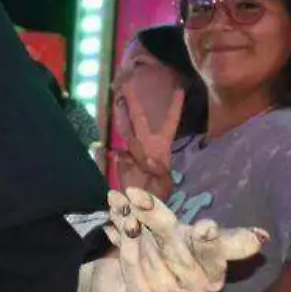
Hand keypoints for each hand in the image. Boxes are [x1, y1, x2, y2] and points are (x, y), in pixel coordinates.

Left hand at [75, 188, 267, 291]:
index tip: (206, 227)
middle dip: (155, 217)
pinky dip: (121, 244)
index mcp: (213, 274)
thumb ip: (220, 238)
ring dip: (130, 223)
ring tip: (118, 200)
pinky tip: (112, 227)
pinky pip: (131, 270)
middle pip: (176, 249)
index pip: (214, 257)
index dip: (211, 244)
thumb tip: (260, 237)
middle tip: (136, 193)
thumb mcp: (191, 243)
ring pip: (149, 255)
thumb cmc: (164, 262)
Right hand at [112, 83, 182, 199]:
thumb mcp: (162, 180)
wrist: (142, 209)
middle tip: (128, 82)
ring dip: (120, 116)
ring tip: (115, 99)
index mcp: (161, 146)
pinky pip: (117, 153)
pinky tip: (112, 151)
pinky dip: (114, 153)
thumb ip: (153, 166)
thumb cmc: (158, 194)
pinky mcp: (120, 161)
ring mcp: (131, 152)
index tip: (179, 89)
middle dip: (134, 101)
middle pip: (139, 119)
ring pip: (126, 131)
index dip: (174, 106)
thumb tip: (140, 153)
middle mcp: (145, 145)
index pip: (169, 122)